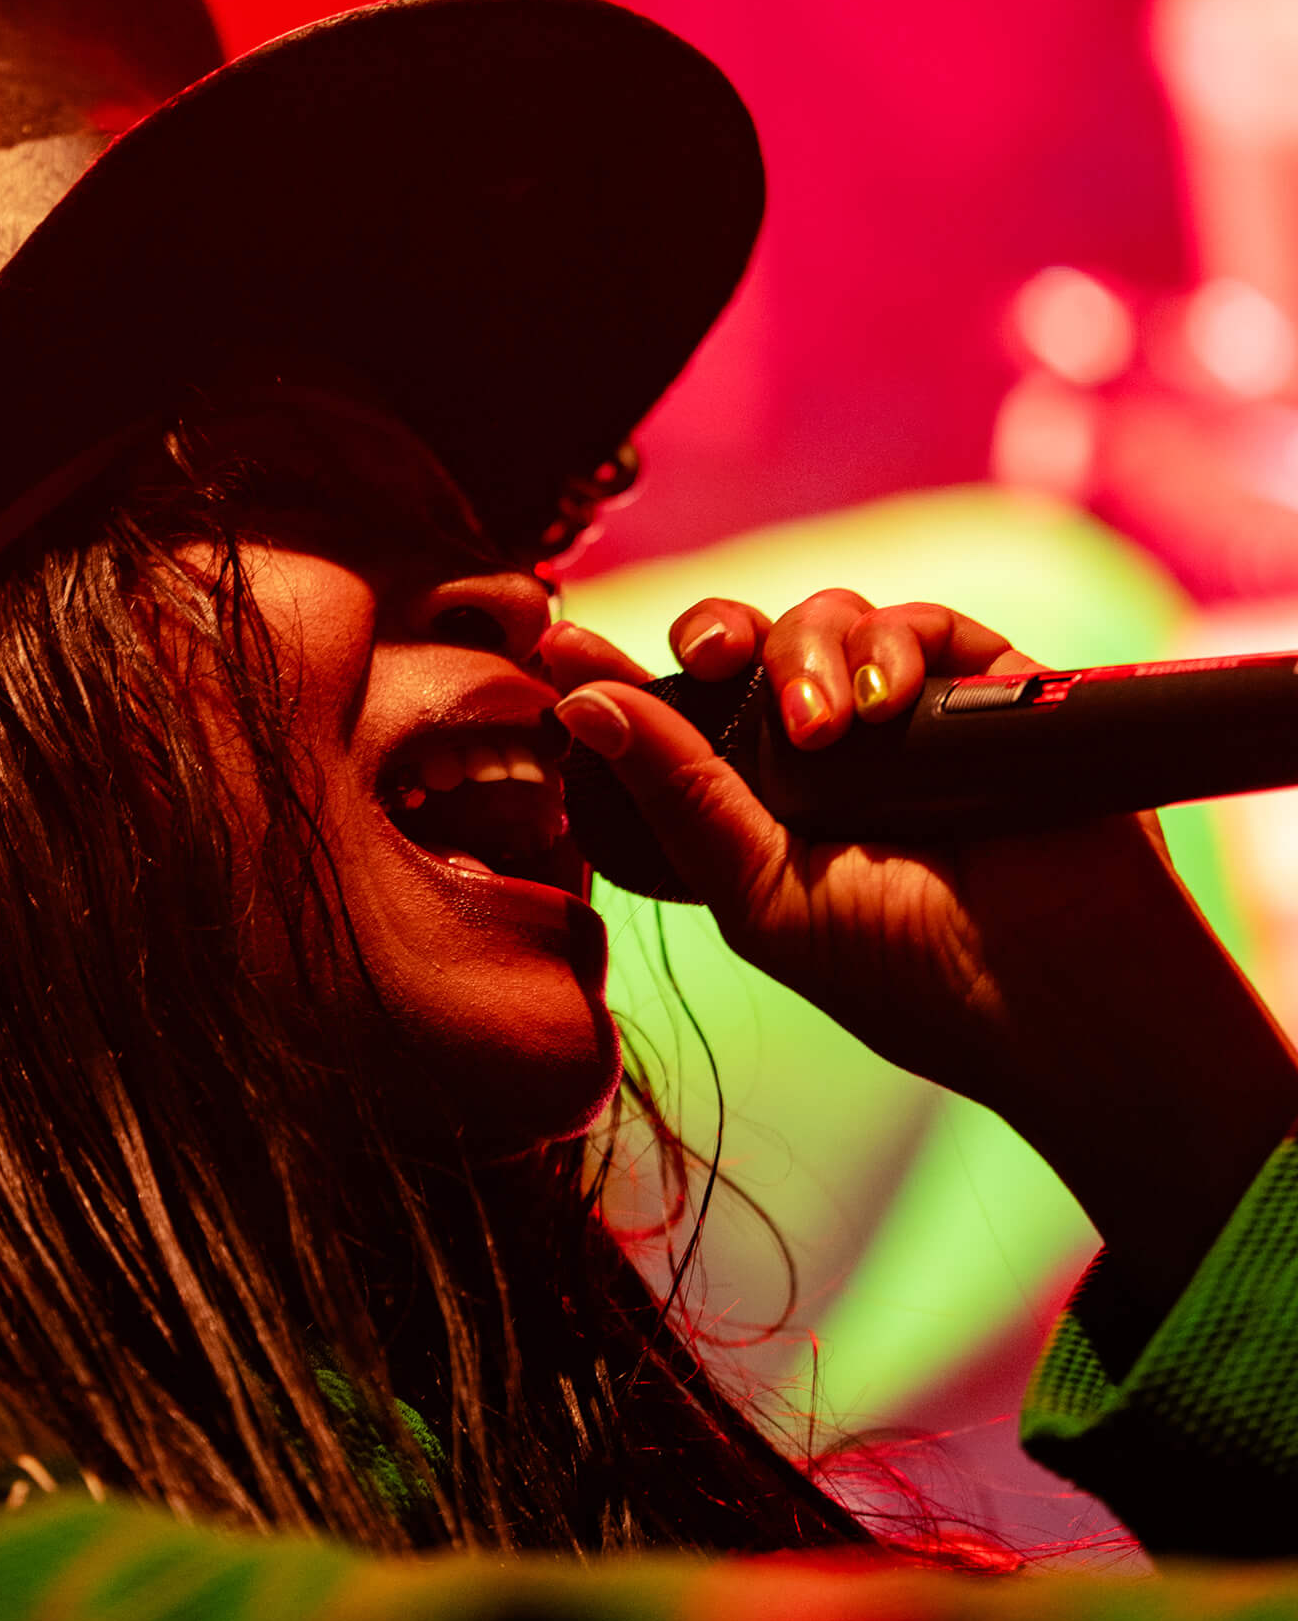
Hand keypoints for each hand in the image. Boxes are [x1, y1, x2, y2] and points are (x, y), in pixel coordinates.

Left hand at [542, 592, 1297, 1314]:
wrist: (1059, 998)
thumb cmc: (900, 971)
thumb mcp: (757, 891)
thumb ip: (675, 793)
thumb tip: (577, 699)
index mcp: (757, 803)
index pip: (680, 712)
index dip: (628, 672)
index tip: (562, 642)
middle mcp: (826, 751)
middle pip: (748, 644)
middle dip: (719, 632)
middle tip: (714, 656)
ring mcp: (909, 717)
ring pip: (828, 622)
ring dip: (813, 651)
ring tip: (832, 728)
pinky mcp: (990, 690)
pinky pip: (925, 622)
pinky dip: (897, 643)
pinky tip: (889, 701)